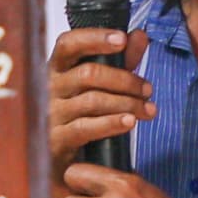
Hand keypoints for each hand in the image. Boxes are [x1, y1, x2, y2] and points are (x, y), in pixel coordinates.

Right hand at [51, 26, 150, 170]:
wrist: (57, 162)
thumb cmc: (79, 116)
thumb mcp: (101, 86)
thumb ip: (120, 61)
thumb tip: (139, 35)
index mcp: (57, 69)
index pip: (69, 43)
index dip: (95, 37)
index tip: (122, 40)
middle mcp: (49, 88)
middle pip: (88, 73)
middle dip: (125, 79)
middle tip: (147, 89)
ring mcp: (50, 114)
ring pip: (93, 101)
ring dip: (127, 103)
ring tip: (149, 110)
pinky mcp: (55, 140)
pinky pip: (86, 128)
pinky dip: (112, 123)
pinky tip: (130, 122)